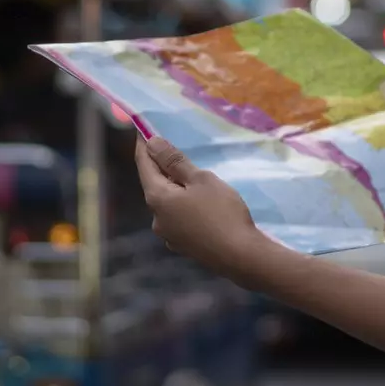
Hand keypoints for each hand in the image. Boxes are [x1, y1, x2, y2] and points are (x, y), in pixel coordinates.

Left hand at [134, 137, 267, 277]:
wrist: (240, 256)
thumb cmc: (221, 212)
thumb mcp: (201, 180)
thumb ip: (174, 162)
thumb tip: (152, 143)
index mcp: (157, 199)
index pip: (144, 165)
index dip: (144, 146)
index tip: (144, 129)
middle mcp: (156, 218)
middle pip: (154, 185)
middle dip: (160, 167)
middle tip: (170, 149)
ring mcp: (168, 235)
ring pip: (167, 203)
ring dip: (173, 188)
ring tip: (189, 176)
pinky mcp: (183, 246)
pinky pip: (177, 217)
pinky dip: (182, 205)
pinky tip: (198, 203)